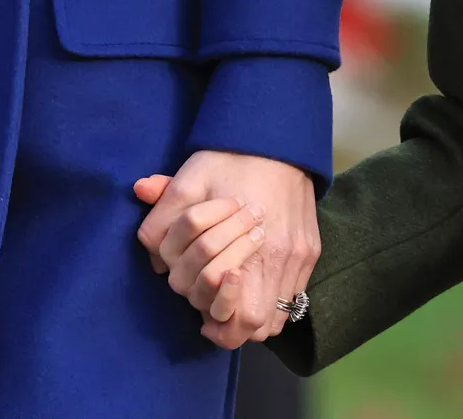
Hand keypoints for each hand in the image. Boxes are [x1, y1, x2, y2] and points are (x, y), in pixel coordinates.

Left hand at [135, 151, 319, 349]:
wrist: (276, 138)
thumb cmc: (231, 160)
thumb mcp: (190, 180)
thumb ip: (164, 217)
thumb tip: (152, 254)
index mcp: (254, 242)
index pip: (238, 313)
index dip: (213, 314)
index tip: (198, 308)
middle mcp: (282, 256)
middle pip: (256, 323)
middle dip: (228, 318)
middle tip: (210, 303)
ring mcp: (300, 256)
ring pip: (275, 319)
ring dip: (250, 318)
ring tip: (228, 303)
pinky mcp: (310, 251)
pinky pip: (292, 300)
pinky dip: (270, 304)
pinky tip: (250, 288)